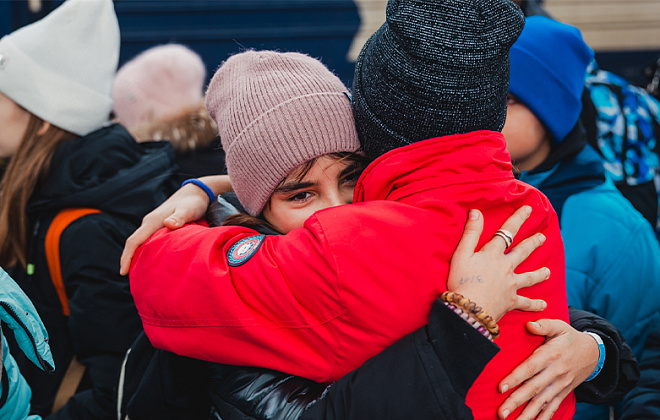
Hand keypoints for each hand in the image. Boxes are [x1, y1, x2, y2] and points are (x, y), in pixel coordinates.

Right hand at [119, 175, 231, 274]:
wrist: (196, 193)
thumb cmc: (193, 203)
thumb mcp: (188, 210)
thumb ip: (179, 217)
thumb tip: (168, 224)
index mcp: (152, 221)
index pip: (134, 240)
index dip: (126, 256)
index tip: (123, 272)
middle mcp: (150, 223)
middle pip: (134, 244)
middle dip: (129, 260)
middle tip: (131, 279)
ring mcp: (154, 224)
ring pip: (141, 243)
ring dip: (137, 256)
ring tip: (140, 274)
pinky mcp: (160, 226)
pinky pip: (148, 241)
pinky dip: (146, 252)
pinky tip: (152, 262)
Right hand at [448, 206, 548, 321]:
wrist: (469, 310)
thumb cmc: (461, 281)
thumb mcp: (461, 254)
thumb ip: (471, 233)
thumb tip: (477, 212)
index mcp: (493, 254)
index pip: (507, 232)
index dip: (518, 219)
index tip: (528, 208)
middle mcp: (506, 267)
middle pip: (522, 252)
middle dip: (533, 243)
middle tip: (542, 237)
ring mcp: (511, 285)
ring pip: (529, 277)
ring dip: (540, 273)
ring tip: (547, 271)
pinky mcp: (511, 301)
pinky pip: (526, 303)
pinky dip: (535, 304)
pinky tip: (543, 305)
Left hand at [497, 320, 599, 418]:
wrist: (594, 353)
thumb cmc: (570, 338)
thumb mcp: (560, 326)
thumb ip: (544, 325)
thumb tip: (529, 324)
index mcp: (550, 356)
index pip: (529, 368)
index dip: (515, 378)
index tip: (501, 388)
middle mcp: (555, 373)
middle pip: (533, 389)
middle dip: (516, 402)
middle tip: (501, 413)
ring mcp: (560, 385)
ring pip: (541, 402)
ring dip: (527, 415)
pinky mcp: (563, 393)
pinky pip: (553, 408)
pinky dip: (543, 418)